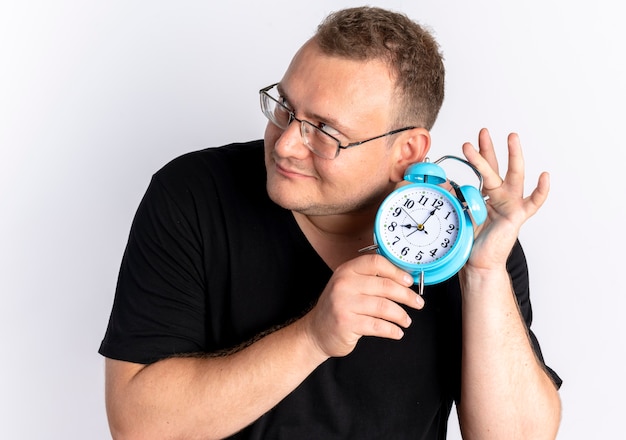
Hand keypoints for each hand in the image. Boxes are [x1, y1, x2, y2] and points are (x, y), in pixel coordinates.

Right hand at [302, 254, 423, 357]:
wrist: (315, 331)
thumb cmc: (339, 308)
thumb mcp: (348, 286)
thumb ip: (370, 280)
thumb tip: (404, 280)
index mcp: (346, 270)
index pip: (376, 262)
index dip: (397, 271)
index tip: (409, 281)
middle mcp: (343, 284)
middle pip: (384, 285)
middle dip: (407, 296)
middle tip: (418, 303)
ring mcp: (343, 304)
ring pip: (384, 307)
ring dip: (400, 315)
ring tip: (406, 320)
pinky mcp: (346, 323)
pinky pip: (377, 326)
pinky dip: (392, 330)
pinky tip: (397, 332)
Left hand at [461, 128, 549, 269]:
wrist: (477, 263)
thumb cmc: (470, 241)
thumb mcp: (458, 214)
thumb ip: (452, 198)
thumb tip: (442, 182)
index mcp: (486, 195)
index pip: (482, 170)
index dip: (476, 156)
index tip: (468, 143)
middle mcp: (500, 197)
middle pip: (496, 168)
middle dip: (490, 149)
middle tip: (482, 132)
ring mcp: (511, 204)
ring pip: (514, 176)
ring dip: (513, 156)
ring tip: (512, 138)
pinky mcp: (518, 216)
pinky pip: (533, 203)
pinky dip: (540, 191)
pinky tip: (545, 176)